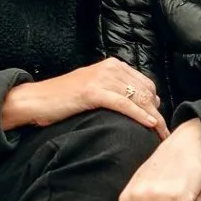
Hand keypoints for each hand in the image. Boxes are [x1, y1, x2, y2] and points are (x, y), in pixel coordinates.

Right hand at [1, 57, 166, 136]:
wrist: (35, 100)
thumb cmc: (62, 99)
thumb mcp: (92, 88)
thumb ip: (113, 90)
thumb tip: (137, 103)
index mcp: (111, 65)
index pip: (144, 82)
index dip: (155, 102)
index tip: (160, 120)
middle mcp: (110, 68)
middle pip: (145, 90)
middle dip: (157, 112)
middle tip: (164, 132)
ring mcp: (101, 79)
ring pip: (138, 98)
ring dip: (153, 117)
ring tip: (161, 134)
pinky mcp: (93, 92)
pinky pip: (125, 104)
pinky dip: (140, 115)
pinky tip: (150, 124)